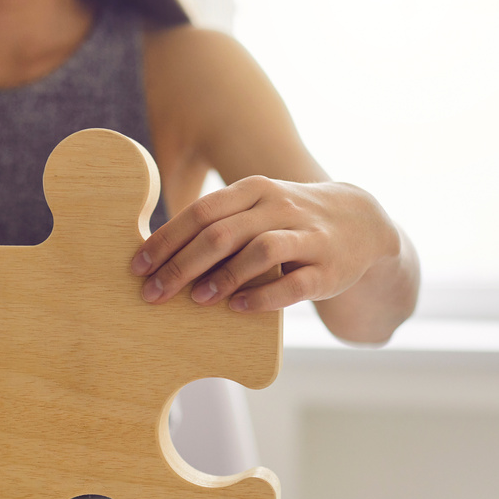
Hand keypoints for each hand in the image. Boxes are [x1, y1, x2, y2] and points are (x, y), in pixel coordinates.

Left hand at [130, 175, 398, 312]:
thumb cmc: (287, 221)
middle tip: (153, 292)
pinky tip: (237, 308)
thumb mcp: (254, 209)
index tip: (138, 267)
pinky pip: (294, 283)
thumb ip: (215, 223)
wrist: (361, 224)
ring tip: (197, 299)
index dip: (166, 240)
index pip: (201, 212)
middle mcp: (280, 207)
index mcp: (253, 191)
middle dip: (182, 265)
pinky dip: (263, 296)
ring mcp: (307, 236)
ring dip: (224, 277)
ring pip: (260, 251)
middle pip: (222, 233)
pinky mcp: (328, 269)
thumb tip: (157, 255)